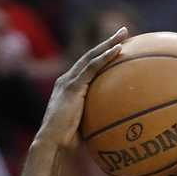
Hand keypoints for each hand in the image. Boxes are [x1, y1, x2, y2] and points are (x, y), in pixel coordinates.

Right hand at [35, 26, 125, 150]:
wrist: (52, 143)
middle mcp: (67, 80)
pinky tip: (119, 50)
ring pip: (91, 56)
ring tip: (124, 34)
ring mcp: (69, 81)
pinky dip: (105, 57)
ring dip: (109, 43)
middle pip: (90, 55)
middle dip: (108, 42)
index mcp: (70, 87)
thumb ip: (97, 120)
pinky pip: (92, 68)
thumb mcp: (86, 127)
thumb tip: (118, 126)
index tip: (119, 47)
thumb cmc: (68, 142)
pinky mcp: (72, 86)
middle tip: (124, 32)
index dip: (103, 55)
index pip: (88, 66)